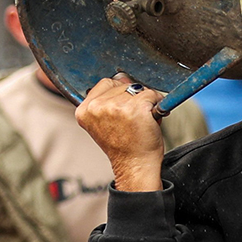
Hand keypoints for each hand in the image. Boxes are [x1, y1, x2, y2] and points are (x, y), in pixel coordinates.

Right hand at [76, 75, 164, 190]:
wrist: (135, 165)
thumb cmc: (124, 145)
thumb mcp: (104, 122)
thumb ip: (107, 100)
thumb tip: (122, 76)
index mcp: (84, 110)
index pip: (106, 83)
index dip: (119, 94)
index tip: (122, 112)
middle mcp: (97, 107)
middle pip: (123, 83)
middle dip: (132, 96)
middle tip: (133, 119)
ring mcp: (116, 106)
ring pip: (139, 88)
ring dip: (146, 101)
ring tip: (141, 121)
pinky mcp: (136, 107)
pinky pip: (153, 94)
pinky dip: (157, 104)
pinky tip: (151, 120)